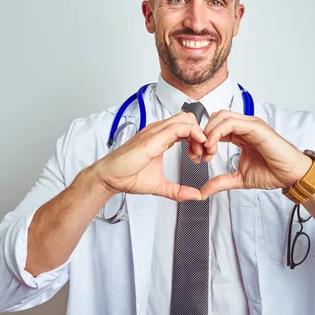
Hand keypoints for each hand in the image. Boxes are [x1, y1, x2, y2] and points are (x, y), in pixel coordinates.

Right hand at [92, 112, 209, 200]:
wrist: (111, 177)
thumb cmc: (128, 176)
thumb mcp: (160, 185)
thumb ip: (178, 190)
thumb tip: (196, 196)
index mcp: (160, 137)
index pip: (186, 127)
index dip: (198, 139)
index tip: (201, 156)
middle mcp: (159, 131)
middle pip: (189, 119)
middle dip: (202, 134)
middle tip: (204, 153)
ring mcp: (156, 132)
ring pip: (186, 120)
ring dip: (199, 134)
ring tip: (200, 153)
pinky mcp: (154, 137)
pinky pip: (179, 127)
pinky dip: (193, 134)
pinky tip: (197, 148)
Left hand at [199, 110, 311, 198]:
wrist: (291, 176)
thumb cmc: (272, 173)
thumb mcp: (239, 178)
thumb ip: (220, 182)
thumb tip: (203, 191)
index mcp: (241, 134)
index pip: (217, 126)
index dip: (206, 139)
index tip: (202, 156)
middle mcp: (245, 126)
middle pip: (217, 117)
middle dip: (205, 133)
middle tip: (202, 152)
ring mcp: (251, 125)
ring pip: (222, 116)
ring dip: (210, 131)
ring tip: (208, 149)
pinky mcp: (256, 128)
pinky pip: (231, 123)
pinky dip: (218, 132)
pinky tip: (214, 145)